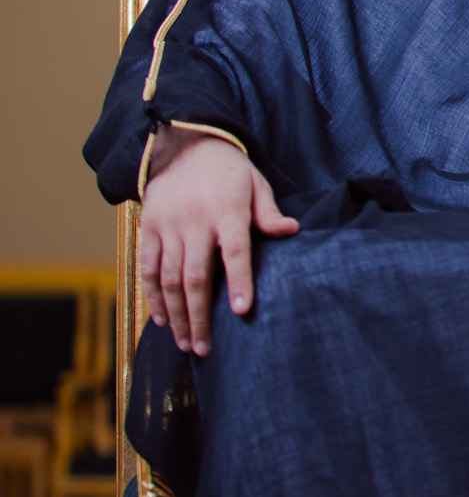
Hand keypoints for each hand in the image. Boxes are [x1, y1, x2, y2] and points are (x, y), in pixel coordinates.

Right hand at [138, 131, 298, 354]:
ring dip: (177, 315)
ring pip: (169, 279)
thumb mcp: (256, 185)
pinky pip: (148, 269)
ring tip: (186, 344)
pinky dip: (154, 297)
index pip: (235, 251)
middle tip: (205, 348)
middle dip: (199, 316)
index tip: (241, 310)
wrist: (184, 147)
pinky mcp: (149, 229)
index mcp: (227, 211)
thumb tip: (292, 230)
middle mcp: (195, 222)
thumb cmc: (229, 173)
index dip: (239, 281)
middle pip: (195, 276)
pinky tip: (162, 321)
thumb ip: (269, 213)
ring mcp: (168, 227)